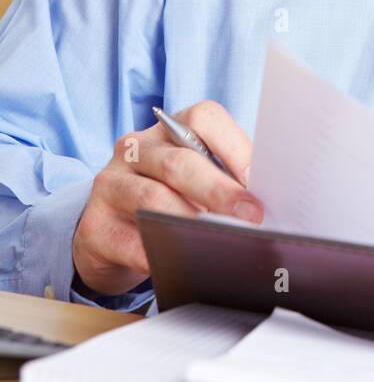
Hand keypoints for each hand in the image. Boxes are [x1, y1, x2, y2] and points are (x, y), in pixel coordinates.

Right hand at [72, 100, 262, 296]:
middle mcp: (137, 148)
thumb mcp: (196, 180)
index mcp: (170, 129)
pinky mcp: (95, 225)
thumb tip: (271, 202)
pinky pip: (131, 242)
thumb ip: (227, 180)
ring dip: (191, 223)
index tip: (258, 178)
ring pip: (153, 200)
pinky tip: (182, 262)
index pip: (203, 119)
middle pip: (179, 162)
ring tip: (220, 241)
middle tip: (251, 216)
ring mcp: (110, 184)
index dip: (234, 147)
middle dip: (220, 190)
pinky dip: (160, 253)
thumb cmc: (170, 199)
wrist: (110, 234)